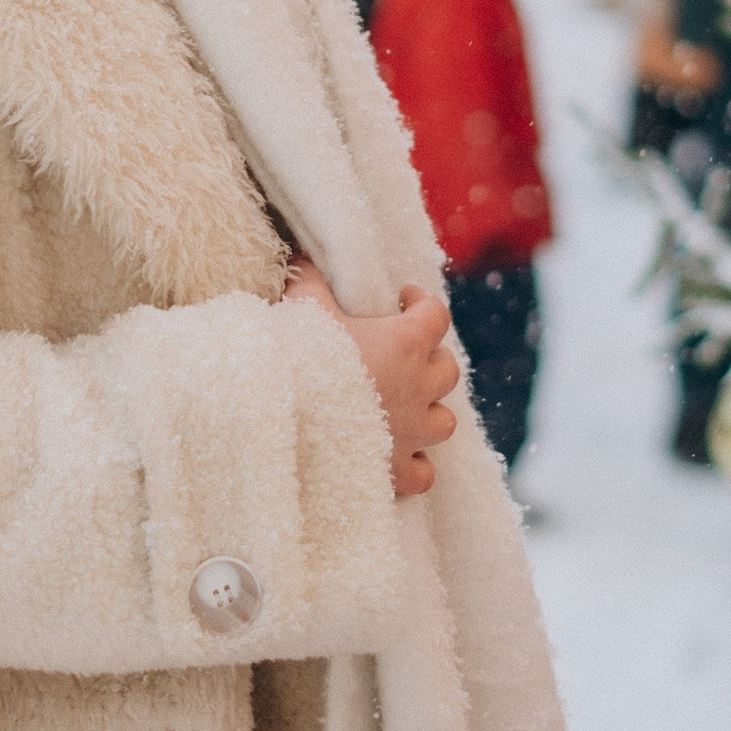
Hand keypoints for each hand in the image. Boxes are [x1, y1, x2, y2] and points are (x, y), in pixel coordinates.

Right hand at [284, 260, 459, 497]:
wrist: (283, 422)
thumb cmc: (299, 360)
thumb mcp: (303, 310)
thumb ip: (310, 281)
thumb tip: (305, 257)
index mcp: (404, 343)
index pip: (436, 314)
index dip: (422, 303)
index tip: (403, 300)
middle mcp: (418, 387)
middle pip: (447, 369)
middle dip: (429, 359)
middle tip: (402, 355)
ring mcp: (412, 432)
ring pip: (446, 421)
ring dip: (429, 410)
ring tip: (404, 405)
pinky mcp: (397, 470)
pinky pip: (425, 472)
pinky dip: (416, 463)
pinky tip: (397, 454)